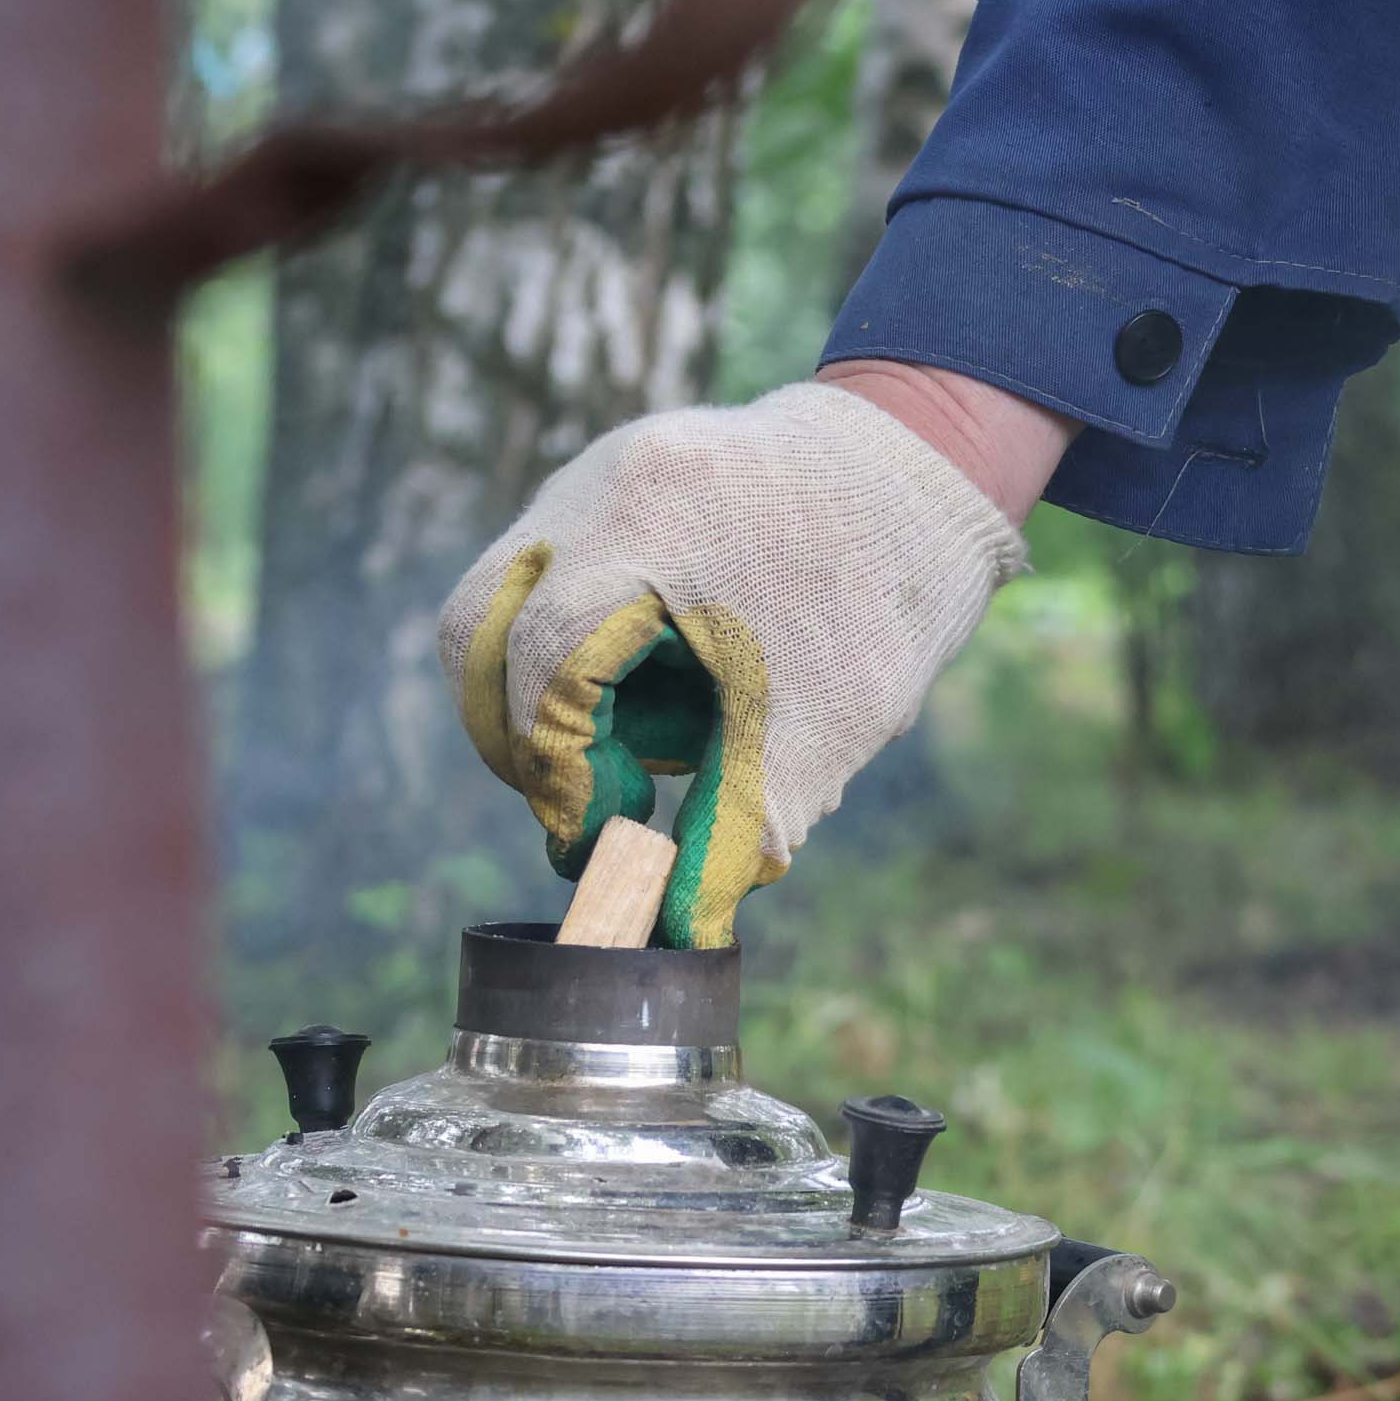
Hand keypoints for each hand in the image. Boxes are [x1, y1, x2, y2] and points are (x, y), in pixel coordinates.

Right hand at [438, 369, 1065, 946]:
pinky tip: (666, 681)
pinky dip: (579, 654)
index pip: (543, 663)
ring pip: (498, 607)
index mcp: (657, 523)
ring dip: (549, 695)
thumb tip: (678, 930)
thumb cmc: (886, 592)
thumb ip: (743, 827)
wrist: (920, 470)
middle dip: (524, 736)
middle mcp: (599, 487)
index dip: (559, 770)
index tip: (608, 835)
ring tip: (658, 734)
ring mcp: (588, 477)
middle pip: (479, 629)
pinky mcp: (596, 489)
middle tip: (606, 798)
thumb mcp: (829, 724)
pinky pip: (543, 584)